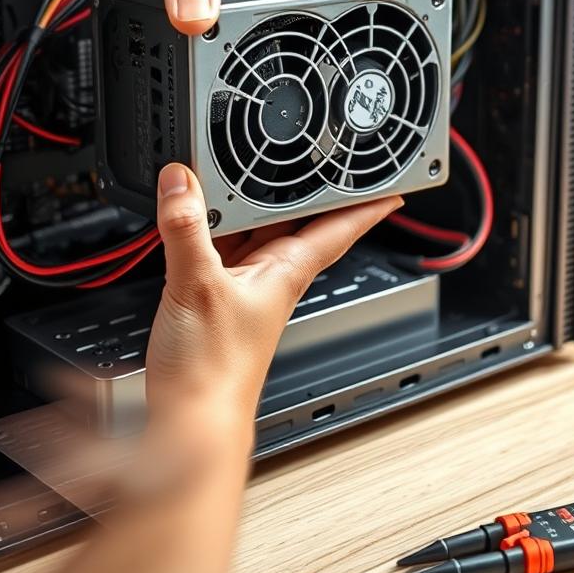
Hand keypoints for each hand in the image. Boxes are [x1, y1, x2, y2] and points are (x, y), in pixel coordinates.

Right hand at [145, 163, 401, 426]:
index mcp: (286, 272)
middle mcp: (272, 278)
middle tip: (318, 154)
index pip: (339, 229)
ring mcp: (245, 288)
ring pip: (258, 232)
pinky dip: (216, 226)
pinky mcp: (218, 298)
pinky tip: (200, 215)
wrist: (193, 419)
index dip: (367, 205)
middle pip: (296, 222)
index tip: (392, 184)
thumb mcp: (197, 285)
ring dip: (255, 205)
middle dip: (306, 189)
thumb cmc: (214, 371)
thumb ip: (187, 229)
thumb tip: (181, 182)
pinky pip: (225, 248)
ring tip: (254, 168)